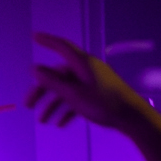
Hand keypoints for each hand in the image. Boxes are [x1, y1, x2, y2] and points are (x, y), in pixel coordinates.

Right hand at [25, 32, 148, 129]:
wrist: (132, 118)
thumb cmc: (104, 104)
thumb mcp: (73, 94)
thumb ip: (53, 81)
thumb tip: (35, 69)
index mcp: (82, 64)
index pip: (61, 47)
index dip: (47, 41)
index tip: (34, 36)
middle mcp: (86, 70)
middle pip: (58, 75)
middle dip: (41, 90)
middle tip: (28, 104)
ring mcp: (92, 82)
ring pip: (66, 90)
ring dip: (52, 105)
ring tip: (43, 121)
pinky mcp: (97, 94)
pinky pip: (76, 99)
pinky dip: (66, 110)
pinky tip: (60, 124)